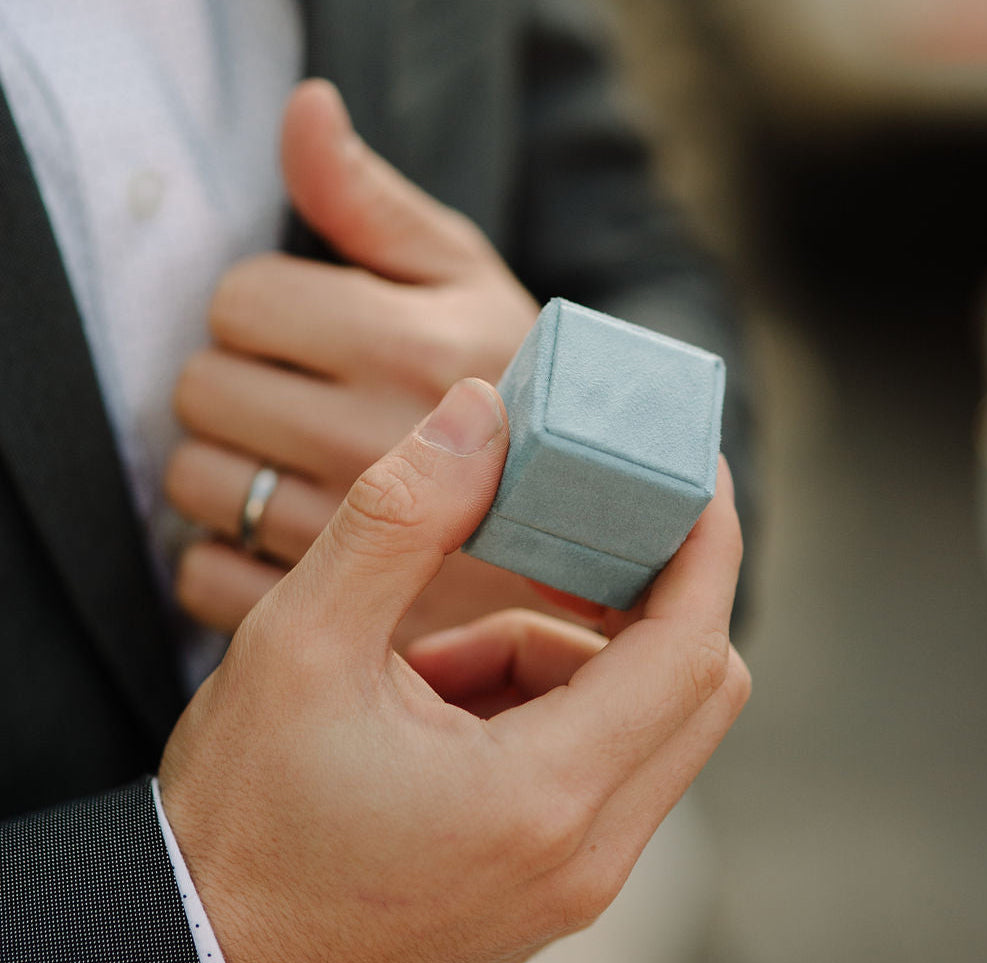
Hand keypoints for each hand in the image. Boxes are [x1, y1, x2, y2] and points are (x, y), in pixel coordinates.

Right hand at [158, 378, 749, 962]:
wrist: (208, 959)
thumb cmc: (243, 821)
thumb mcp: (302, 642)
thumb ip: (400, 515)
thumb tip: (481, 413)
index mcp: (542, 797)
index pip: (691, 649)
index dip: (706, 545)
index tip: (696, 472)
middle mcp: (586, 855)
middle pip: (690, 687)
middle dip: (638, 592)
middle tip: (565, 533)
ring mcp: (574, 880)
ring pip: (634, 720)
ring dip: (558, 652)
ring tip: (432, 659)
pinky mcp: (550, 884)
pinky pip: (592, 763)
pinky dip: (536, 705)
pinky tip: (436, 704)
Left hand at [166, 78, 544, 639]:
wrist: (581, 522)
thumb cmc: (510, 387)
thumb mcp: (463, 279)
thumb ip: (371, 201)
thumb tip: (305, 110)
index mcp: (406, 348)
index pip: (239, 301)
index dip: (267, 312)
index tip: (316, 337)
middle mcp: (376, 444)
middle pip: (201, 390)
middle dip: (243, 385)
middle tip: (307, 401)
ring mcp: (353, 544)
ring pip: (195, 483)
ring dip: (233, 467)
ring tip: (305, 466)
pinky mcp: (334, 617)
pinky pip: (204, 574)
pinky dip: (230, 554)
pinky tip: (297, 535)